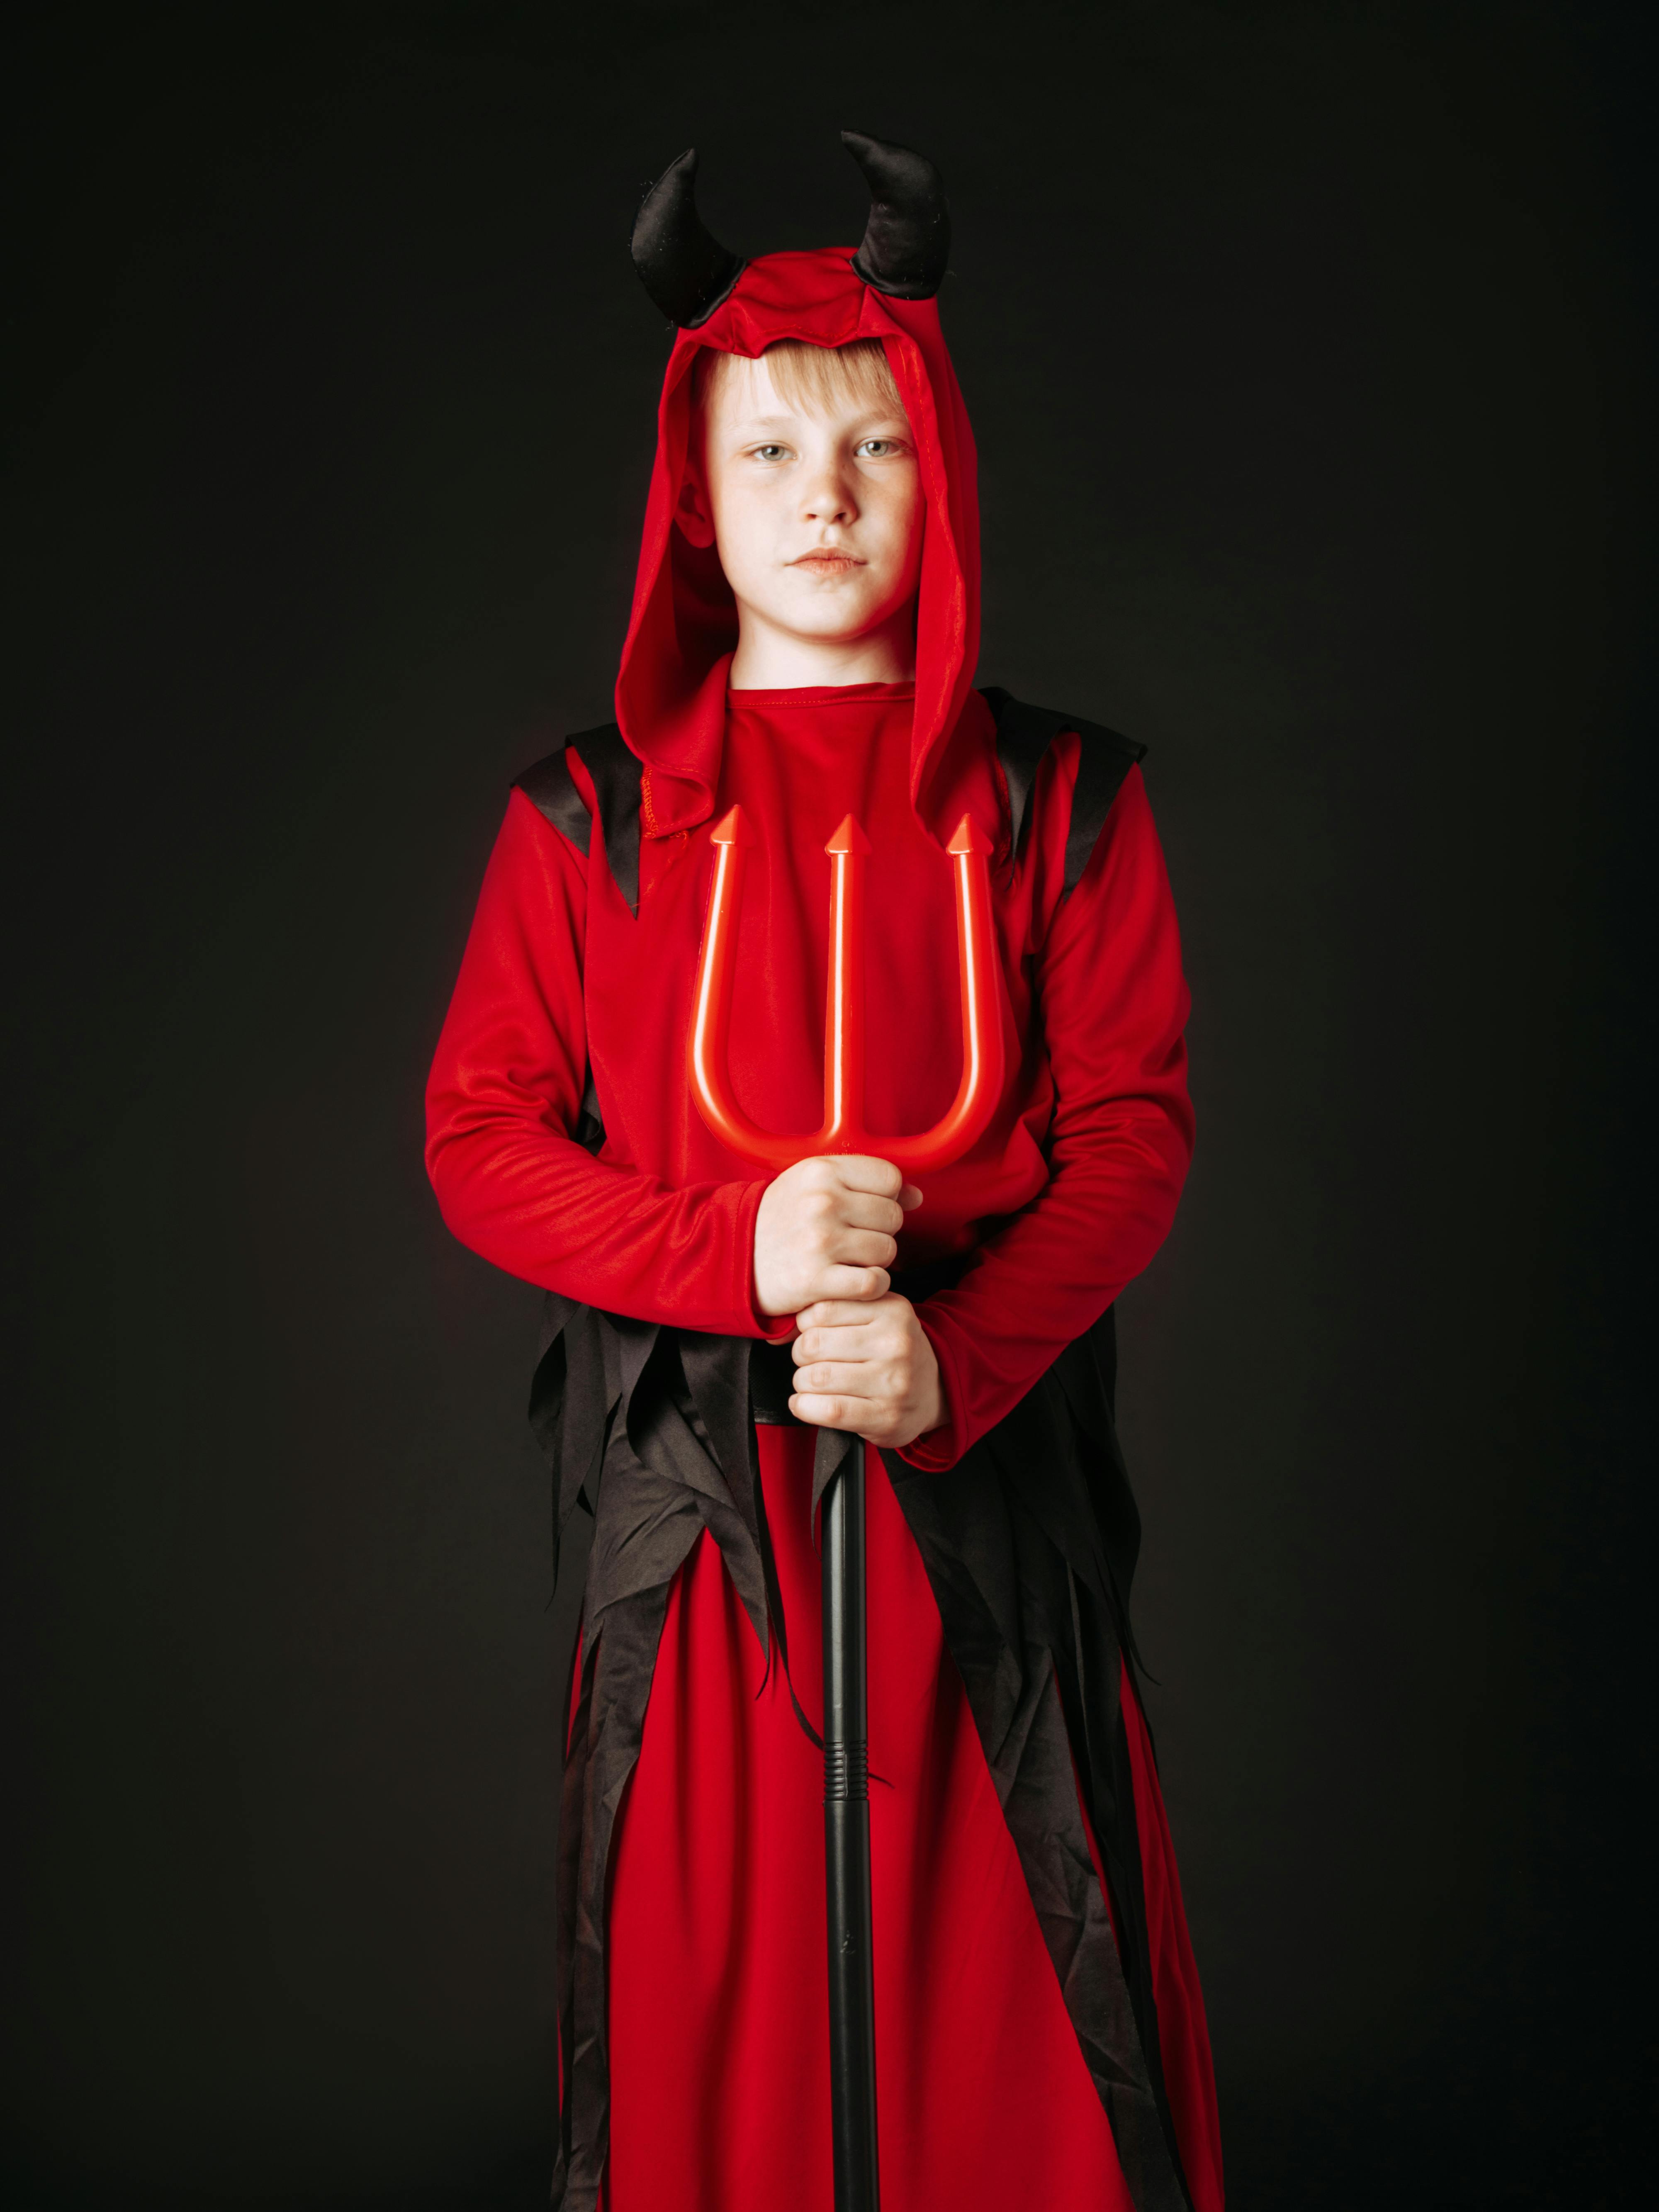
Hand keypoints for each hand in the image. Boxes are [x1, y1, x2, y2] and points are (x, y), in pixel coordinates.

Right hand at [753, 1155, 920, 1318]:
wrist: (733, 1255)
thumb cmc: (780, 1218)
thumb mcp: (814, 1184)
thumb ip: (864, 1182)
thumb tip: (917, 1196)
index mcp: (822, 1171)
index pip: (890, 1178)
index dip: (886, 1197)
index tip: (866, 1209)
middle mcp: (823, 1202)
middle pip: (893, 1216)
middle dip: (879, 1231)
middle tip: (853, 1238)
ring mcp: (820, 1241)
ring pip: (887, 1250)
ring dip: (874, 1260)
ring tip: (848, 1259)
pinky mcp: (817, 1279)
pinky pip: (874, 1282)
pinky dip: (870, 1286)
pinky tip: (852, 1281)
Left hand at [789, 1293, 944, 1448]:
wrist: (936, 1392)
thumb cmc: (893, 1352)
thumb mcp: (878, 1316)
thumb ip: (840, 1308)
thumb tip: (789, 1323)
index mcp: (892, 1310)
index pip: (822, 1309)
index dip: (805, 1325)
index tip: (811, 1334)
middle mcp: (896, 1344)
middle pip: (814, 1344)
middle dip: (801, 1355)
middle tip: (810, 1362)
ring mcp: (893, 1382)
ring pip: (817, 1377)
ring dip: (801, 1383)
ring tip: (810, 1384)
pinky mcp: (886, 1417)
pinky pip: (829, 1411)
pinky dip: (805, 1407)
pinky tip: (804, 1404)